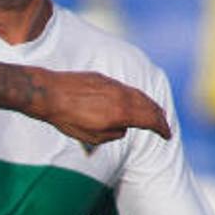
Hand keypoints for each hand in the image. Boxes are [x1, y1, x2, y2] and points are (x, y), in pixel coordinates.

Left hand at [33, 69, 171, 144]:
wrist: (47, 93)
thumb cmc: (67, 118)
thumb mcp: (93, 137)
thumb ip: (114, 134)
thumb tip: (123, 127)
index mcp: (122, 112)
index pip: (151, 120)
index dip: (162, 128)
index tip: (167, 135)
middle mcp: (121, 95)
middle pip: (149, 105)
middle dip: (158, 116)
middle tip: (163, 124)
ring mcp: (112, 84)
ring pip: (137, 94)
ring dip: (147, 104)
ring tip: (151, 112)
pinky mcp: (101, 78)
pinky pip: (124, 88)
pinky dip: (133, 96)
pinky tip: (129, 101)